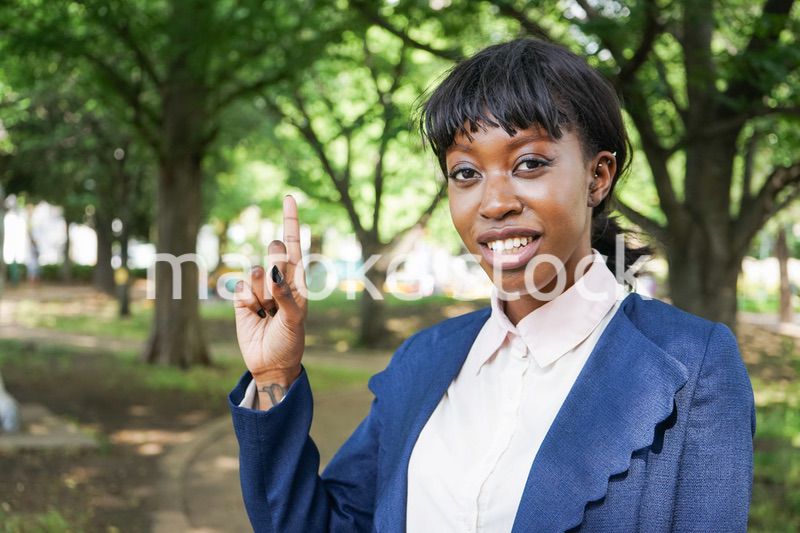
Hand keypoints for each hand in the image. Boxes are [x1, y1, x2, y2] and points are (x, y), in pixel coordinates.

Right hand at [234, 195, 306, 397]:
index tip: (289, 197)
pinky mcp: (241, 299)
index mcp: (298, 279)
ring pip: (257, 272)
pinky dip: (249, 301)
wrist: (270, 363)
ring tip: (268, 312)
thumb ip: (286, 295)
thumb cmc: (290, 340)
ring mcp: (259, 288)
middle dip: (277, 262)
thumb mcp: (296, 319)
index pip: (295, 244)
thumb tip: (272, 273)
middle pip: (275, 252)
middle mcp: (279, 279)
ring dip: (264, 293)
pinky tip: (254, 315)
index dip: (291, 221)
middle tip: (278, 284)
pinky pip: (242, 288)